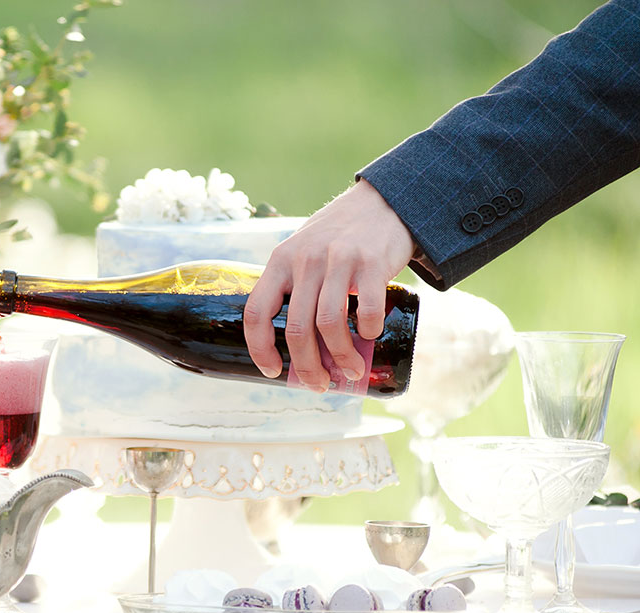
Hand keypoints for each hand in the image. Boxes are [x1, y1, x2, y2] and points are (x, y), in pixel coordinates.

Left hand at [243, 179, 413, 391]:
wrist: (383, 202)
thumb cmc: (337, 238)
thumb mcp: (302, 252)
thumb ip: (292, 288)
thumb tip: (296, 350)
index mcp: (280, 262)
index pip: (256, 312)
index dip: (260, 348)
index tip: (272, 371)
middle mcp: (305, 261)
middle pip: (296, 329)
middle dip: (307, 366)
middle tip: (319, 383)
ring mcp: (339, 261)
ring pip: (329, 325)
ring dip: (341, 357)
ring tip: (350, 371)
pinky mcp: (372, 263)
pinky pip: (368, 310)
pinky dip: (369, 331)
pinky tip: (371, 336)